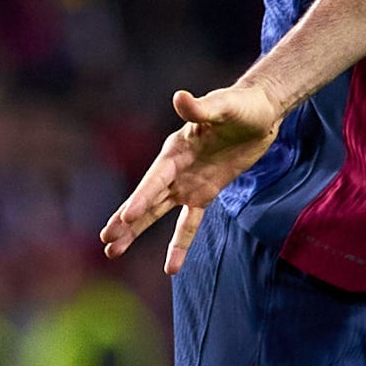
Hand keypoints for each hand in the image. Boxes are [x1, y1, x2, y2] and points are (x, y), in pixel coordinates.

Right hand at [98, 82, 284, 270]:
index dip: (141, 197)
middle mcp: (175, 170)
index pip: (155, 179)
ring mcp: (187, 184)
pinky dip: (179, 244)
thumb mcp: (225, 106)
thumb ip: (201, 108)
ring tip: (112, 251)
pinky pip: (189, 223)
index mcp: (175, 150)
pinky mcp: (205, 194)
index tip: (126, 217)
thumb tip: (181, 98)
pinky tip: (170, 268)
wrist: (260, 114)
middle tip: (106, 241)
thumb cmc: (241, 106)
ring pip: (157, 213)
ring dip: (136, 232)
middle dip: (126, 220)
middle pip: (147, 199)